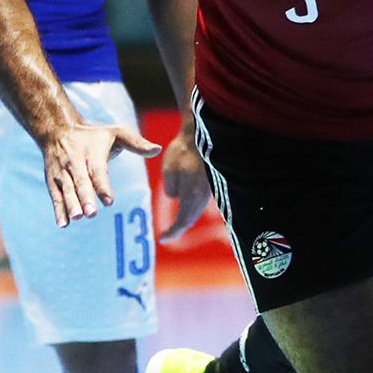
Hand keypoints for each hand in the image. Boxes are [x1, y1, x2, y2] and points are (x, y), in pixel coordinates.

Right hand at [41, 120, 160, 226]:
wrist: (57, 131)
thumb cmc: (94, 136)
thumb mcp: (116, 133)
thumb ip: (137, 143)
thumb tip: (158, 149)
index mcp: (91, 152)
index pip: (97, 170)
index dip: (102, 186)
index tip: (109, 201)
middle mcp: (74, 162)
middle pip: (80, 182)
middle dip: (85, 198)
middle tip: (91, 214)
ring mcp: (62, 172)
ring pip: (66, 190)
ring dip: (71, 205)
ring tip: (78, 218)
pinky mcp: (52, 181)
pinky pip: (55, 196)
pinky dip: (58, 210)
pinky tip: (63, 224)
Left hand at [158, 126, 211, 241]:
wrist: (202, 134)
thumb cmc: (183, 150)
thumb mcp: (169, 171)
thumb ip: (171, 188)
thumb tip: (175, 197)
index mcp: (192, 195)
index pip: (183, 220)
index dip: (173, 232)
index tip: (163, 239)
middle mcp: (203, 195)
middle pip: (192, 217)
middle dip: (181, 227)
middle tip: (170, 234)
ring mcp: (209, 188)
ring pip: (197, 208)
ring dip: (187, 217)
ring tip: (178, 222)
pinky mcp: (210, 180)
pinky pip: (201, 199)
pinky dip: (193, 206)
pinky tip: (187, 203)